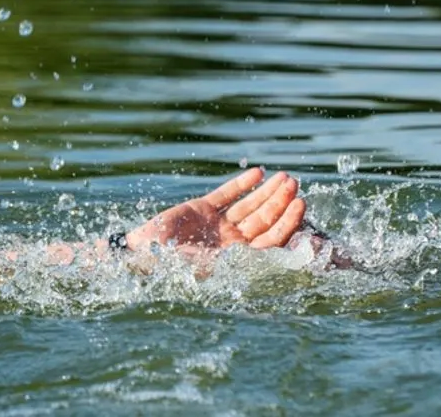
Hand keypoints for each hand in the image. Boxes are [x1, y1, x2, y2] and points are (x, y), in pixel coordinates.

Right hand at [123, 168, 306, 251]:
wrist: (140, 254)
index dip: (287, 222)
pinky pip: (227, 195)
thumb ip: (236, 260)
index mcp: (238, 260)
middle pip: (264, 219)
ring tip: (283, 176)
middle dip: (280, 201)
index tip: (301, 204)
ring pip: (250, 205)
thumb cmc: (172, 266)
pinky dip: (242, 184)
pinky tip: (258, 173)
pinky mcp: (202, 209)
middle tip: (294, 183)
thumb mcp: (207, 266)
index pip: (271, 239)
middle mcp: (232, 242)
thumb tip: (271, 256)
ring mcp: (218, 225)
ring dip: (267, 191)